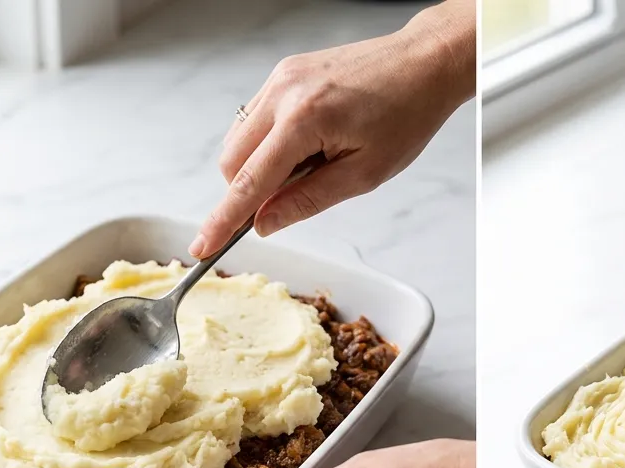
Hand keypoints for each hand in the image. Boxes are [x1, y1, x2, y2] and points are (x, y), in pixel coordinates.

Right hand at [187, 0, 475, 257]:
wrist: (422, 64)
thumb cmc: (406, 115)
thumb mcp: (364, 173)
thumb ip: (308, 200)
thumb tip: (264, 224)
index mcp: (303, 121)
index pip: (248, 183)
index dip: (223, 221)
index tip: (202, 247)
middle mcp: (281, 93)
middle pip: (231, 161)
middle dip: (247, 191)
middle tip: (294, 197)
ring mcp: (279, 78)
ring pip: (238, 139)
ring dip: (259, 166)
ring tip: (314, 162)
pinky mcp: (283, 72)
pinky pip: (254, 118)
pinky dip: (268, 142)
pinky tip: (309, 143)